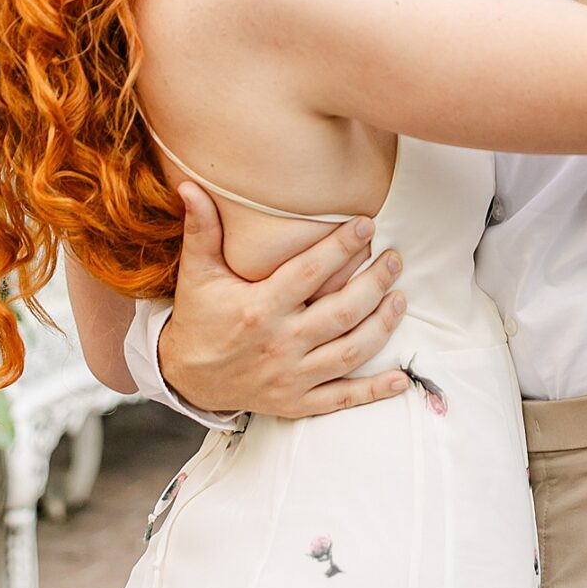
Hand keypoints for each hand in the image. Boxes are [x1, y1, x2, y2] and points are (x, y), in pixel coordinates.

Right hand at [157, 184, 409, 418]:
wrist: (186, 378)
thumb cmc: (199, 317)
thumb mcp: (198, 273)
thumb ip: (201, 229)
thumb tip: (189, 184)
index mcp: (258, 309)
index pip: (308, 273)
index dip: (340, 248)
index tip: (366, 224)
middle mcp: (279, 344)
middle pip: (340, 313)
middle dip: (374, 284)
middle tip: (394, 259)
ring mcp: (291, 377)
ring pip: (348, 353)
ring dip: (381, 327)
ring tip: (400, 298)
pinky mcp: (297, 402)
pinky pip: (342, 398)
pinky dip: (373, 391)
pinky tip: (400, 379)